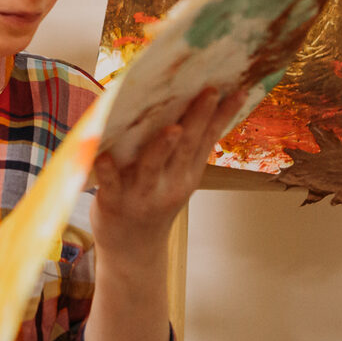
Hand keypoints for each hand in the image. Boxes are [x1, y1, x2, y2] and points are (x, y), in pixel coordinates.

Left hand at [89, 87, 243, 253]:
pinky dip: (108, 170)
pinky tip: (104, 155)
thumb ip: (186, 150)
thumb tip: (199, 108)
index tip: (237, 90)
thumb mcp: (179, 180)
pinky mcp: (112, 203)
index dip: (222, 116)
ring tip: (173, 129)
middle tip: (208, 92)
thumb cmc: (154, 204)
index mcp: (187, 174)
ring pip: (152, 167)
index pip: (207, 140)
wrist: (132, 250)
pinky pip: (110, 185)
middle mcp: (168, 184)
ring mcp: (141, 194)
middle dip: (197, 118)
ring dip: (162, 147)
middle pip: (185, 148)